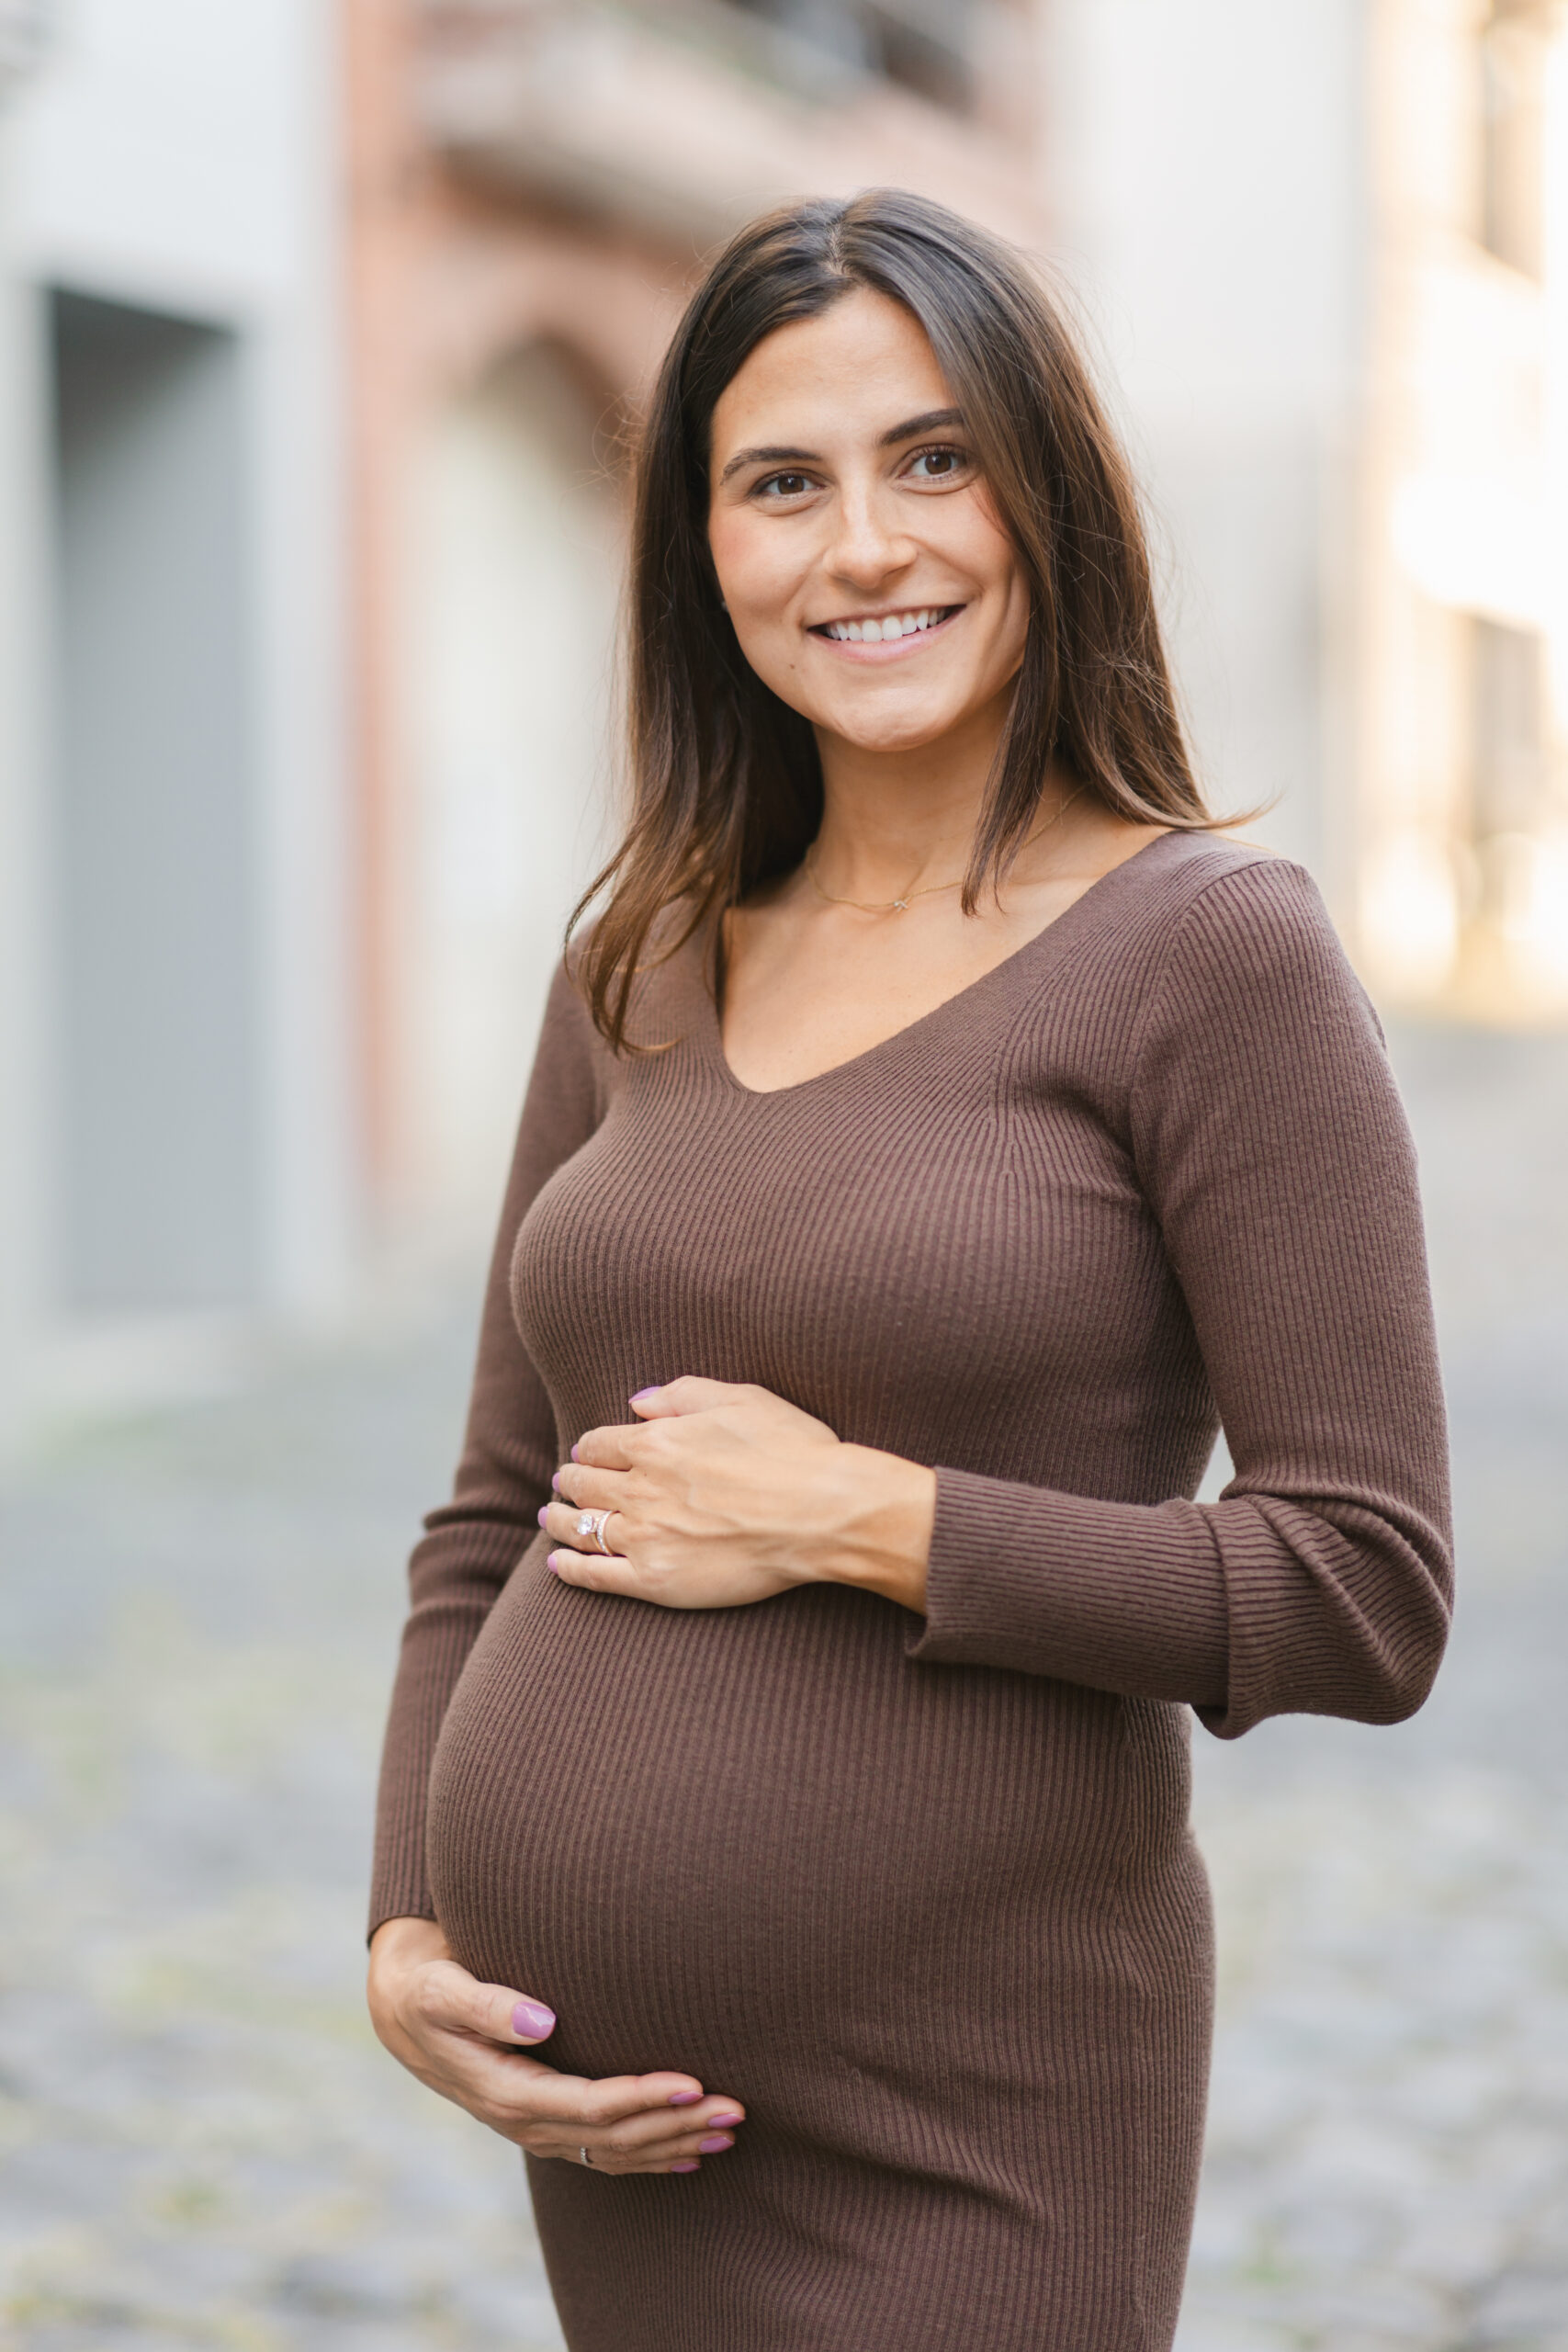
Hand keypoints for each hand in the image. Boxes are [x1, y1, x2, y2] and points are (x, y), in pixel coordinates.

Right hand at [366, 1917, 745, 2174]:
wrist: (405, 2009)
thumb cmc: (429, 1987)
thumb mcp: (444, 1988)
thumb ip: (487, 2004)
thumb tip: (542, 2020)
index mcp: (505, 2092)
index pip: (589, 2106)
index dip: (643, 2098)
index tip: (692, 2083)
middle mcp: (525, 2121)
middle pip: (614, 2136)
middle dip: (676, 2125)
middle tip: (735, 2109)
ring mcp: (537, 2128)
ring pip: (617, 2150)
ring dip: (674, 2143)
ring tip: (729, 2130)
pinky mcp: (546, 2121)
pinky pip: (604, 2151)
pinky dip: (650, 2154)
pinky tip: (688, 2155)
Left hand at [541, 1376, 935, 1611]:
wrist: (819, 1514)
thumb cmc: (790, 1451)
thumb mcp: (740, 1398)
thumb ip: (681, 1395)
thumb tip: (636, 1401)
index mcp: (655, 1444)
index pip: (599, 1443)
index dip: (588, 1446)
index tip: (586, 1451)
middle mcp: (639, 1490)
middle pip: (583, 1483)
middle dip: (568, 1480)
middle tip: (562, 1482)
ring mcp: (644, 1537)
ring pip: (582, 1528)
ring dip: (559, 1520)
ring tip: (550, 1517)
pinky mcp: (655, 1581)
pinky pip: (596, 1576)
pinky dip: (570, 1569)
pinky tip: (558, 1564)